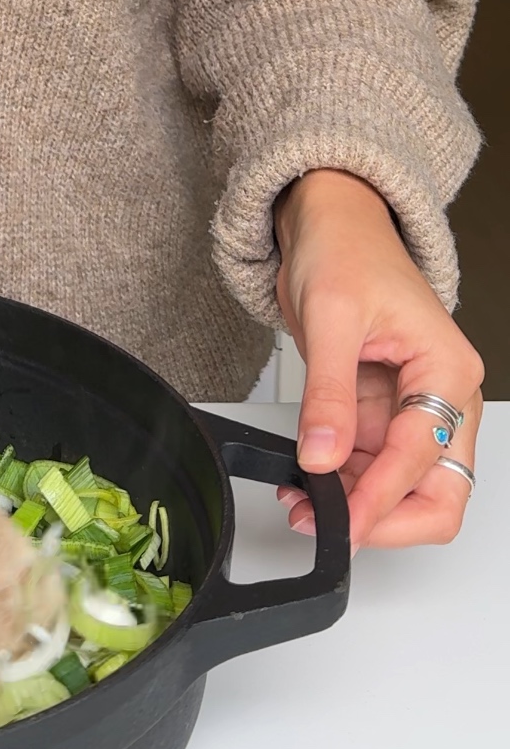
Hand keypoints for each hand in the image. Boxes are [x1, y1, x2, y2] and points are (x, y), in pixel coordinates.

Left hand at [274, 168, 482, 550]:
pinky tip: (304, 482)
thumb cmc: (345, 250)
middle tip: (327, 525)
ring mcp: (412, 409)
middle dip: (385, 518)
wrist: (329, 223)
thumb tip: (323, 456)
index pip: (421, 457)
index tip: (341, 523)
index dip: (379, 498)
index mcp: (448, 371)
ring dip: (356, 506)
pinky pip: (372, 467)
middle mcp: (443, 397)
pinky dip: (342, 484)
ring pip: (403, 489)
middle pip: (438, 494)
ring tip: (301, 503)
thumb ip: (328, 393)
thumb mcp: (330, 317)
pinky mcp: (382, 412)